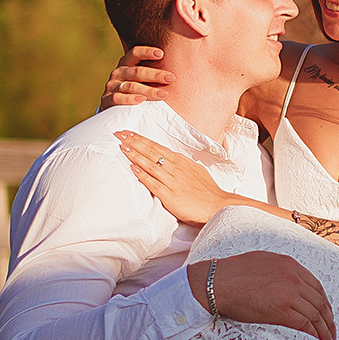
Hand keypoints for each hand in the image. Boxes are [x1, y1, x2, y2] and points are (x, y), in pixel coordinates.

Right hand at [102, 46, 173, 108]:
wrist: (114, 111)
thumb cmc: (135, 91)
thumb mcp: (142, 80)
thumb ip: (155, 73)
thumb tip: (183, 64)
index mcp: (126, 64)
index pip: (134, 53)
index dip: (146, 52)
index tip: (161, 53)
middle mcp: (118, 73)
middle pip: (136, 71)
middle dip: (155, 74)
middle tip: (171, 78)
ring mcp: (111, 87)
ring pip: (130, 86)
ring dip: (148, 90)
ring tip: (163, 94)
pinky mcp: (107, 101)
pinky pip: (118, 98)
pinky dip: (129, 99)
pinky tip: (141, 100)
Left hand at [117, 131, 235, 223]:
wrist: (219, 206)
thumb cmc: (209, 191)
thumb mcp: (197, 171)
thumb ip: (183, 165)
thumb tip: (172, 160)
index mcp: (182, 161)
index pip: (158, 147)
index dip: (142, 139)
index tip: (129, 133)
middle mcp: (176, 168)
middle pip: (152, 151)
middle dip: (134, 141)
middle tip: (119, 133)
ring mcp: (172, 181)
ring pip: (150, 164)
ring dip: (135, 154)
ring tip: (122, 146)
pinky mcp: (170, 196)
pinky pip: (153, 183)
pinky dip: (142, 174)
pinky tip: (132, 168)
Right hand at [188, 251, 335, 339]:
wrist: (215, 284)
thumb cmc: (230, 275)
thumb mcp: (260, 262)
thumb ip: (277, 269)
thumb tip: (284, 278)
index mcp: (290, 264)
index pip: (316, 286)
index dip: (323, 302)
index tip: (325, 314)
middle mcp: (294, 277)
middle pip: (320, 301)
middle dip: (328, 318)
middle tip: (331, 331)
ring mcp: (289, 293)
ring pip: (316, 315)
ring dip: (324, 330)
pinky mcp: (282, 310)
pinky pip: (306, 325)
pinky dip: (314, 335)